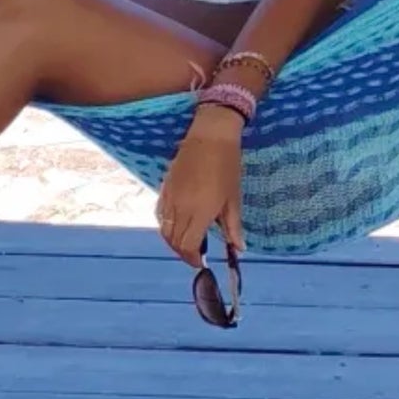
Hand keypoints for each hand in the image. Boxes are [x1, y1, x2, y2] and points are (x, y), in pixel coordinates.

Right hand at [156, 108, 245, 266]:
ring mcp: (169, 197)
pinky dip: (166, 225)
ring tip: (187, 241)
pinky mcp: (164, 187)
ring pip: (164, 229)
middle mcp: (180, 208)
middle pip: (173, 241)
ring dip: (173, 241)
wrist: (210, 135)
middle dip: (183, 252)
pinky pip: (160, 215)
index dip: (193, 258)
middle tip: (195, 253)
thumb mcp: (234, 198)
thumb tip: (239, 249)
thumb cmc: (227, 165)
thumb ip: (233, 226)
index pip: (188, 245)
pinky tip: (177, 224)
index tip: (201, 262)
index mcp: (200, 212)